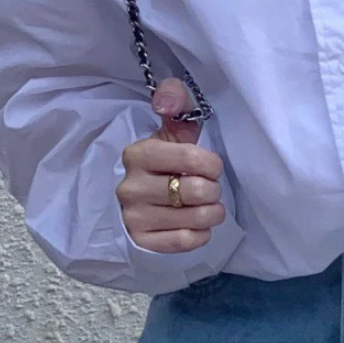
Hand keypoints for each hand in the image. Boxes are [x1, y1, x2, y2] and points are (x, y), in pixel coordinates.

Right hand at [116, 77, 227, 252]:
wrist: (146, 200)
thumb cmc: (168, 160)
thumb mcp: (172, 129)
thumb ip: (176, 101)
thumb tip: (165, 101)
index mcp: (138, 154)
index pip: (192, 158)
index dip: (212, 164)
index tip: (211, 167)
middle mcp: (130, 186)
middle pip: (196, 191)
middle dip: (213, 190)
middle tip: (210, 189)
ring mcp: (132, 216)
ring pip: (194, 218)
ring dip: (212, 213)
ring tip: (207, 206)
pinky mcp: (141, 242)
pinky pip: (185, 242)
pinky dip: (200, 234)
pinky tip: (196, 225)